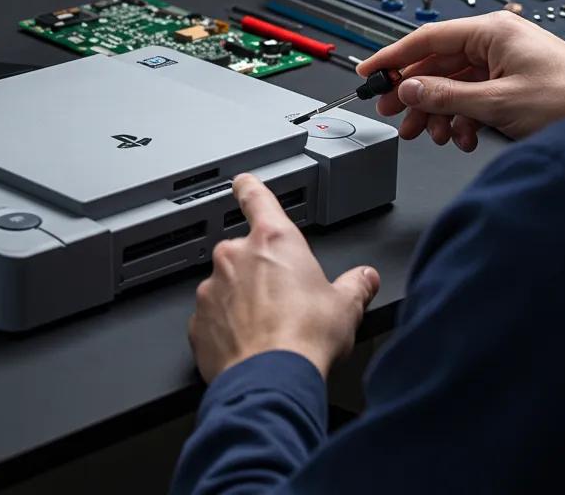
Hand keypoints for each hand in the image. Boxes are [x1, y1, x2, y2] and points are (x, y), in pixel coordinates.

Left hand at [188, 175, 379, 383]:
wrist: (271, 379)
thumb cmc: (305, 338)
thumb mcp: (345, 307)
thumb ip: (355, 286)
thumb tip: (366, 278)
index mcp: (272, 240)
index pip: (256, 198)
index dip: (249, 188)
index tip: (243, 183)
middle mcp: (236, 255)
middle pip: (246, 252)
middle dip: (261, 272)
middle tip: (284, 301)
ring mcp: (212, 286)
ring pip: (227, 286)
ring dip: (242, 300)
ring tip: (269, 329)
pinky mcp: (198, 320)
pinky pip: (213, 317)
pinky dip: (227, 328)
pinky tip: (250, 346)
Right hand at [356, 10, 564, 149]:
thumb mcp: (498, 101)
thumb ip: (446, 95)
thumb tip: (407, 90)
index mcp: (492, 32)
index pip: (427, 38)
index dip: (393, 56)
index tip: (370, 72)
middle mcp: (495, 43)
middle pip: (436, 64)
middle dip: (413, 92)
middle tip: (391, 110)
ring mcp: (504, 64)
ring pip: (452, 84)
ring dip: (436, 111)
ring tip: (426, 132)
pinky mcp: (511, 84)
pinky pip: (471, 97)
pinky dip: (460, 118)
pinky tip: (460, 137)